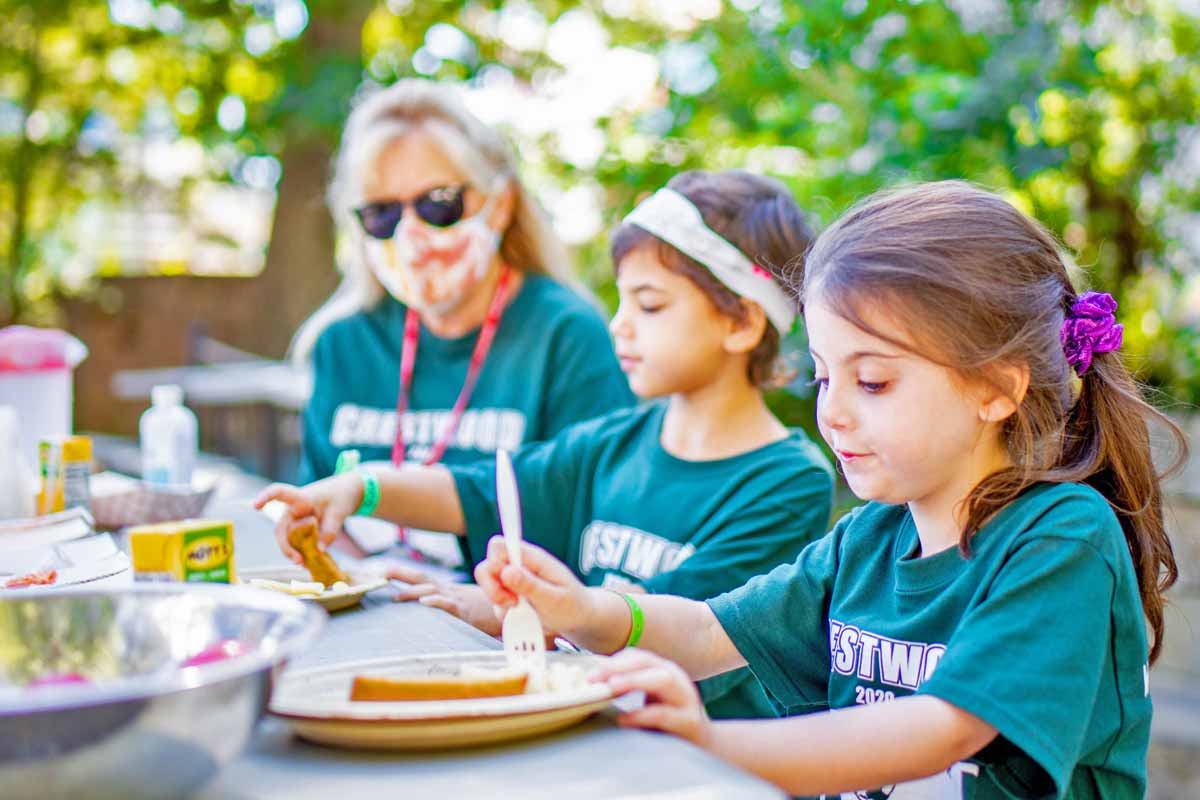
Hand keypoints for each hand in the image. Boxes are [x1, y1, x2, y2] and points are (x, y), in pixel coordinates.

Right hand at [253, 473, 363, 563]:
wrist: (345, 492)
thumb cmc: (340, 497)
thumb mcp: (339, 513)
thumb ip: (329, 532)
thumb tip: (318, 551)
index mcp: (301, 497)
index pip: (279, 493)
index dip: (266, 497)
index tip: (255, 506)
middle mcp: (293, 508)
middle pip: (281, 528)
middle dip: (286, 546)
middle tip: (299, 561)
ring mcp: (294, 519)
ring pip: (286, 538)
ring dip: (292, 551)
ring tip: (304, 562)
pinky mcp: (299, 528)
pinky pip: (294, 541)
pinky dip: (299, 550)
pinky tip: (307, 560)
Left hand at [388, 565, 501, 636]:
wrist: (518, 608)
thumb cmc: (494, 610)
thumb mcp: (471, 607)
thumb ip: (456, 607)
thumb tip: (434, 610)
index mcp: (450, 591)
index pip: (424, 580)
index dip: (405, 575)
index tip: (385, 570)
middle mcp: (451, 591)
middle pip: (422, 579)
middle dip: (400, 574)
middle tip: (380, 571)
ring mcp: (457, 599)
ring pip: (431, 590)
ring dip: (410, 591)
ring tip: (393, 594)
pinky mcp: (465, 610)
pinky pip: (448, 604)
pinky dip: (436, 602)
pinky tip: (423, 602)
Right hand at [473, 535, 591, 635]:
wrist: (579, 619)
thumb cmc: (572, 604)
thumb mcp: (555, 598)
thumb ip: (531, 585)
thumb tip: (507, 571)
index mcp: (531, 558)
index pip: (499, 546)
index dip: (494, 561)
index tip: (505, 581)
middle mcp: (518, 567)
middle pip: (486, 567)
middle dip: (492, 588)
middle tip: (513, 603)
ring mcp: (512, 583)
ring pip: (489, 589)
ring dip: (501, 605)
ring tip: (526, 612)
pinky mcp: (510, 598)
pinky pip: (496, 607)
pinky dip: (508, 616)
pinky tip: (527, 618)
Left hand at [592, 649, 713, 747]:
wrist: (707, 744)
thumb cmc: (670, 719)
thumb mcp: (651, 698)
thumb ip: (630, 687)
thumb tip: (594, 683)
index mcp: (664, 670)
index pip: (637, 656)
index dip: (613, 662)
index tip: (590, 675)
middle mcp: (676, 678)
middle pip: (646, 662)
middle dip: (618, 667)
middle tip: (594, 678)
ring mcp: (685, 697)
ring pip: (660, 679)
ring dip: (634, 681)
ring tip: (611, 687)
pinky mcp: (689, 721)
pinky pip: (663, 714)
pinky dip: (642, 715)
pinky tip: (624, 719)